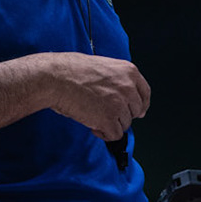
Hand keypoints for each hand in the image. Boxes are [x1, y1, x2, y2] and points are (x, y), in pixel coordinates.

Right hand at [33, 52, 149, 139]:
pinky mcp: (109, 119)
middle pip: (135, 111)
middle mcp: (128, 87)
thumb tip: (127, 96)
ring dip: (110, 123)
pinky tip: (92, 125)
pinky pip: (115, 135)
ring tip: (93, 115)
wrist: (55, 78)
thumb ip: (118, 79)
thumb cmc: (71, 70)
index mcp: (129, 71)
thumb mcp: (102, 66)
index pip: (145, 93)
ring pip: (125, 125)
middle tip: (104, 112)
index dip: (141, 105)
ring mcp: (120, 104)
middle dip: (122, 114)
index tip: (138, 112)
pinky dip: (104, 134)